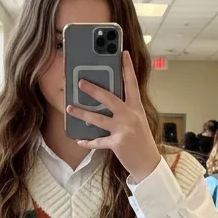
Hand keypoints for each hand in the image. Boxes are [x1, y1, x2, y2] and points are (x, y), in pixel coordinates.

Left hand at [66, 51, 159, 183]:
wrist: (148, 163)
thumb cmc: (141, 141)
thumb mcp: (137, 121)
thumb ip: (125, 110)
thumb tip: (104, 101)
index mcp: (136, 108)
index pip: (132, 83)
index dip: (127, 68)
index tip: (122, 53)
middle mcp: (130, 116)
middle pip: (109, 98)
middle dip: (93, 89)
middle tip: (80, 82)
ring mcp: (123, 129)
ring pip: (98, 118)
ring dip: (82, 113)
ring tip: (69, 108)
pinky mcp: (117, 143)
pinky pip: (98, 141)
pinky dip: (88, 141)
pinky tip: (80, 139)